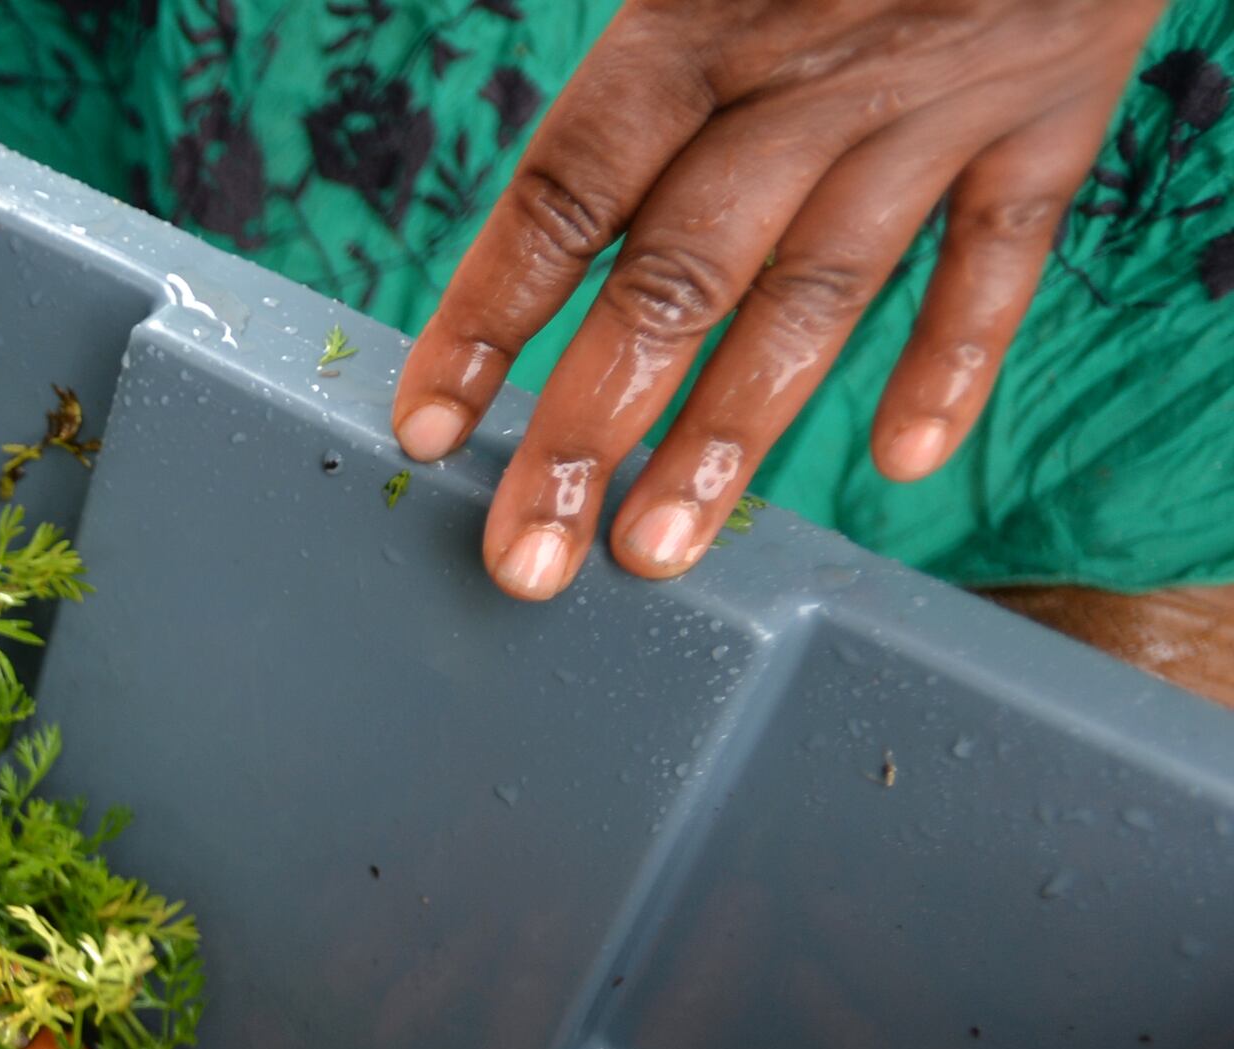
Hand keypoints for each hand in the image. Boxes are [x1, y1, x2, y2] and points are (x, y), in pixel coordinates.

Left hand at [392, 0, 1167, 599]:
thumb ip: (622, 43)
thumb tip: (527, 164)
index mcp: (697, 17)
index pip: (566, 191)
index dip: (488, 317)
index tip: (425, 425)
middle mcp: (812, 71)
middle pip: (677, 276)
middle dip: (591, 431)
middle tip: (530, 558)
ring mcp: (939, 96)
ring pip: (820, 293)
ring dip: (733, 436)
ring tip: (657, 548)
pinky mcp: (1059, 102)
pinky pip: (1007, 251)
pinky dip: (957, 357)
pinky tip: (902, 462)